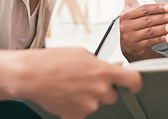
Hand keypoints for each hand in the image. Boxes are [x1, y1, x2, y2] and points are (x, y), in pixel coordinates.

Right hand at [17, 47, 141, 118]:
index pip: (133, 80)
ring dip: (90, 97)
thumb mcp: (83, 54)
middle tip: (90, 81)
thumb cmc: (55, 60)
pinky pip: (84, 112)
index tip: (134, 85)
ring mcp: (88, 104)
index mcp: (103, 71)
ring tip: (73, 85)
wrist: (31, 75)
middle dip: (105, 89)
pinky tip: (67, 94)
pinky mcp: (77, 115)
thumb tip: (118, 67)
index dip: (135, 83)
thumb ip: (102, 63)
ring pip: (97, 103)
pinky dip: (78, 105)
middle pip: (114, 95)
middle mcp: (99, 90)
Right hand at [118, 0, 167, 57]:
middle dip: (163, 18)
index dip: (158, 8)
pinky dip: (162, 38)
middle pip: (148, 20)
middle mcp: (126, 26)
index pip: (144, 9)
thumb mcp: (129, 8)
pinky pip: (151, 42)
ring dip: (164, 28)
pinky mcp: (135, 47)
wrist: (128, 44)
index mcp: (126, 14)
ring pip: (150, 31)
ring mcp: (130, 37)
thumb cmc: (132, 23)